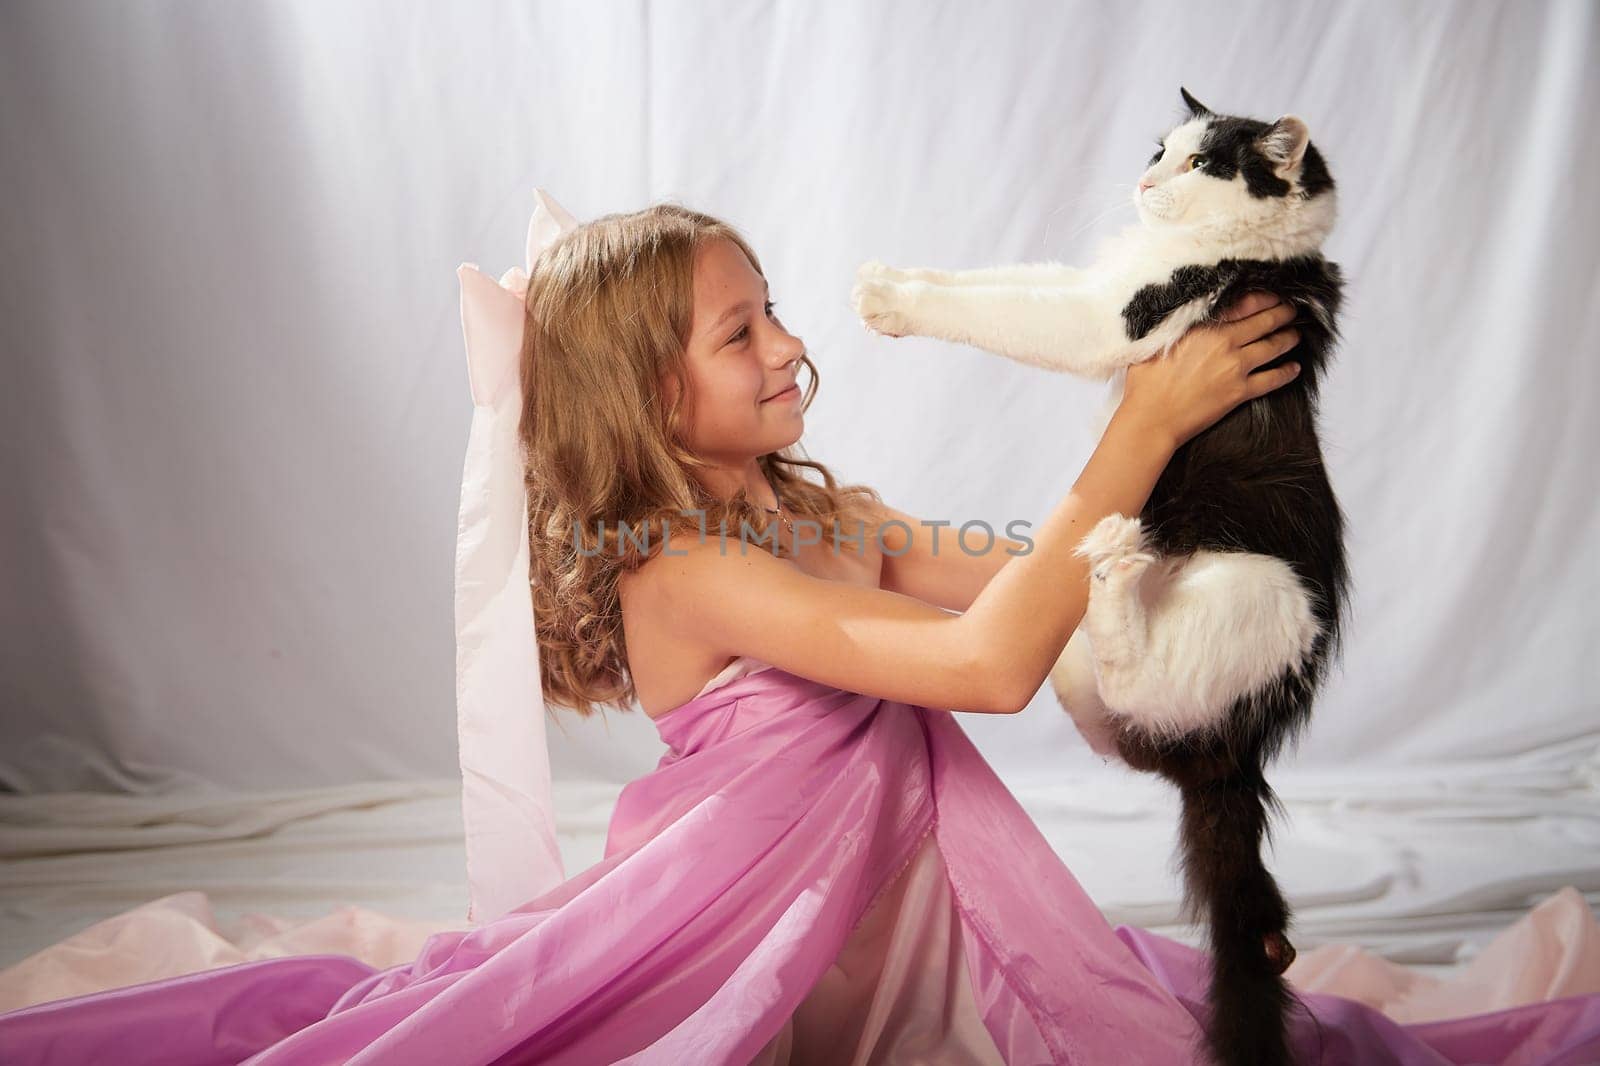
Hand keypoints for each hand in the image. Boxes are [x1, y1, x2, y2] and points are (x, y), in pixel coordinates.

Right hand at [1118, 291, 1301, 450]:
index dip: (1264, 297)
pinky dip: (1286, 373)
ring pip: (1273, 347)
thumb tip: (1181, 313)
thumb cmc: (1145, 383)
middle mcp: (1224, 342)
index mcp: (1203, 326)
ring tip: (1295, 334)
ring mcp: (1235, 367)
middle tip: (1293, 309)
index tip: (1274, 294)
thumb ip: (1175, 326)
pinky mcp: (1239, 392)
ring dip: (1288, 338)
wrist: (1151, 419)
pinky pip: (1272, 379)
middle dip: (1283, 313)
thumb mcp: (1154, 342)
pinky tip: (1294, 369)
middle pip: (1264, 321)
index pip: (1244, 303)